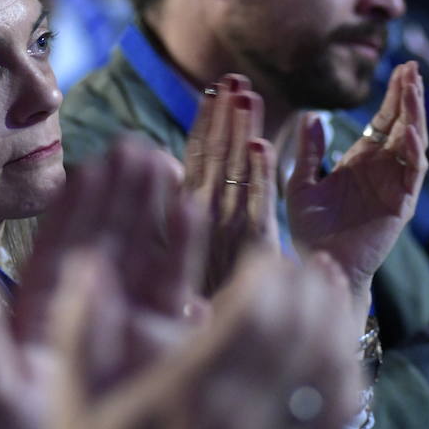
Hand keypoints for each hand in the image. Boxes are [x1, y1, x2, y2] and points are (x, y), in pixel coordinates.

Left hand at [0, 141, 203, 428]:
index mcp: (44, 317)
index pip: (59, 249)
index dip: (73, 206)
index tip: (87, 163)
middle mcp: (90, 315)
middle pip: (106, 241)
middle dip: (120, 194)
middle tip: (137, 146)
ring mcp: (130, 328)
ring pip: (143, 257)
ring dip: (153, 212)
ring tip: (166, 164)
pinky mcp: (165, 348)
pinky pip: (176, 293)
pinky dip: (184, 254)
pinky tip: (193, 216)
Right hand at [39, 248, 366, 428]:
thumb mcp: (70, 404)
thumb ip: (79, 331)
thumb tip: (88, 265)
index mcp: (182, 396)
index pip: (252, 318)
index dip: (268, 276)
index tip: (262, 256)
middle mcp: (234, 420)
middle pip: (298, 333)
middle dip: (305, 286)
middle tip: (297, 262)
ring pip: (327, 369)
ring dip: (335, 319)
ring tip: (326, 287)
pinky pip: (337, 414)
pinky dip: (349, 370)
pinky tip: (339, 343)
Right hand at [185, 74, 278, 293]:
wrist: (208, 351)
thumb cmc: (187, 300)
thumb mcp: (168, 252)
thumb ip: (166, 206)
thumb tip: (167, 161)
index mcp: (183, 214)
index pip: (195, 158)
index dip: (205, 123)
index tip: (212, 91)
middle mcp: (203, 218)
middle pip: (216, 157)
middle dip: (225, 116)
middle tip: (235, 77)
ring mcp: (229, 232)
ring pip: (237, 172)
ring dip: (242, 130)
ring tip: (249, 93)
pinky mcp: (256, 250)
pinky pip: (259, 205)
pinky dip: (261, 174)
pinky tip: (263, 144)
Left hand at [286, 61, 427, 289]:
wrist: (320, 265)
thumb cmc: (310, 230)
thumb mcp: (301, 184)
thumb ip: (309, 153)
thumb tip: (312, 117)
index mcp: (361, 161)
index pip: (384, 120)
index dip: (394, 95)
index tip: (401, 67)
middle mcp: (382, 169)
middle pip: (403, 124)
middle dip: (410, 96)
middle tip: (413, 67)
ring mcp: (394, 186)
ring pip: (414, 144)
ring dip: (415, 117)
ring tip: (414, 89)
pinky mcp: (400, 205)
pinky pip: (413, 175)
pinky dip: (412, 153)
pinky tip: (408, 133)